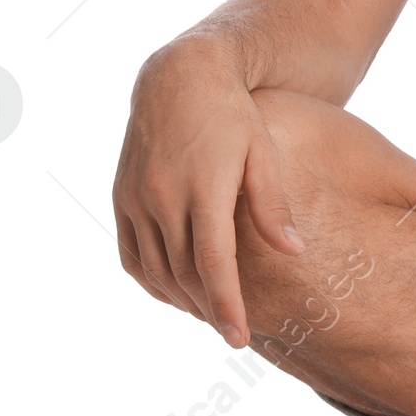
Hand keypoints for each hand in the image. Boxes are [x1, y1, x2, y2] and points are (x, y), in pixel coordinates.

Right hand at [113, 42, 304, 347]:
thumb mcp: (263, 153)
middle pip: (184, 274)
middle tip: (234, 330)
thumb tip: (294, 252)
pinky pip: (131, 255)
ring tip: (210, 314)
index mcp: (204, 187)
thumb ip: (273, 206)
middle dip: (208, 309)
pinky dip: (151, 280)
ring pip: (154, 270)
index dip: (226, 304)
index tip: (239, 337)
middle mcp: (163, 197)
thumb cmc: (234, 114)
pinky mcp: (121, 198)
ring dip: (181, 299)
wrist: (181, 78)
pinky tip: (175, 291)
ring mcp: (136, 199)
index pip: (213, 263)